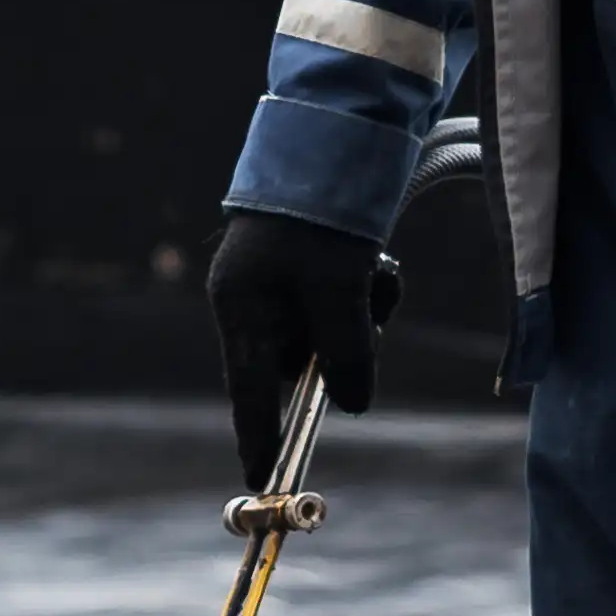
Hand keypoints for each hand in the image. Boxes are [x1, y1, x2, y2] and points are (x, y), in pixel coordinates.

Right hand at [206, 211, 385, 486]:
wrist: (338, 134)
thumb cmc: (326, 213)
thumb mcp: (341, 289)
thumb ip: (347, 355)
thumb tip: (352, 406)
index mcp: (240, 306)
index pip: (249, 391)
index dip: (258, 438)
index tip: (260, 481)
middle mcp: (252, 302)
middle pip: (297, 367)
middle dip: (341, 355)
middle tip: (365, 318)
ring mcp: (279, 288)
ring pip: (327, 340)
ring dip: (361, 322)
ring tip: (374, 274)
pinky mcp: (308, 275)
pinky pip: (340, 311)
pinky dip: (364, 299)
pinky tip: (375, 266)